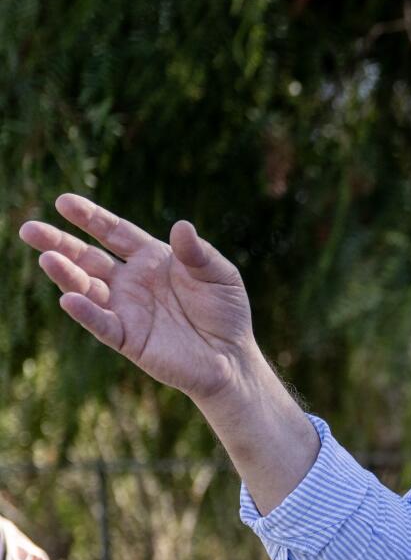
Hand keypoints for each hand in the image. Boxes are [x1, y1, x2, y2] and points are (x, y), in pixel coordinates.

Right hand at [18, 195, 258, 405]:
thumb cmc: (226, 312)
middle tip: (29, 228)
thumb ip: (199, 253)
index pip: (113, 232)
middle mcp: (131, 281)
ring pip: (87, 289)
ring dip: (66, 274)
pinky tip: (70, 299)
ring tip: (46, 258)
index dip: (90, 217)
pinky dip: (86, 312)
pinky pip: (101, 323)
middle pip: (87, 258)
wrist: (232, 358)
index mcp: (151, 259)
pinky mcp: (128, 339)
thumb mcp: (220, 275)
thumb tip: (181, 226)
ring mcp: (126, 309)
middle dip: (59, 243)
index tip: (64, 202)